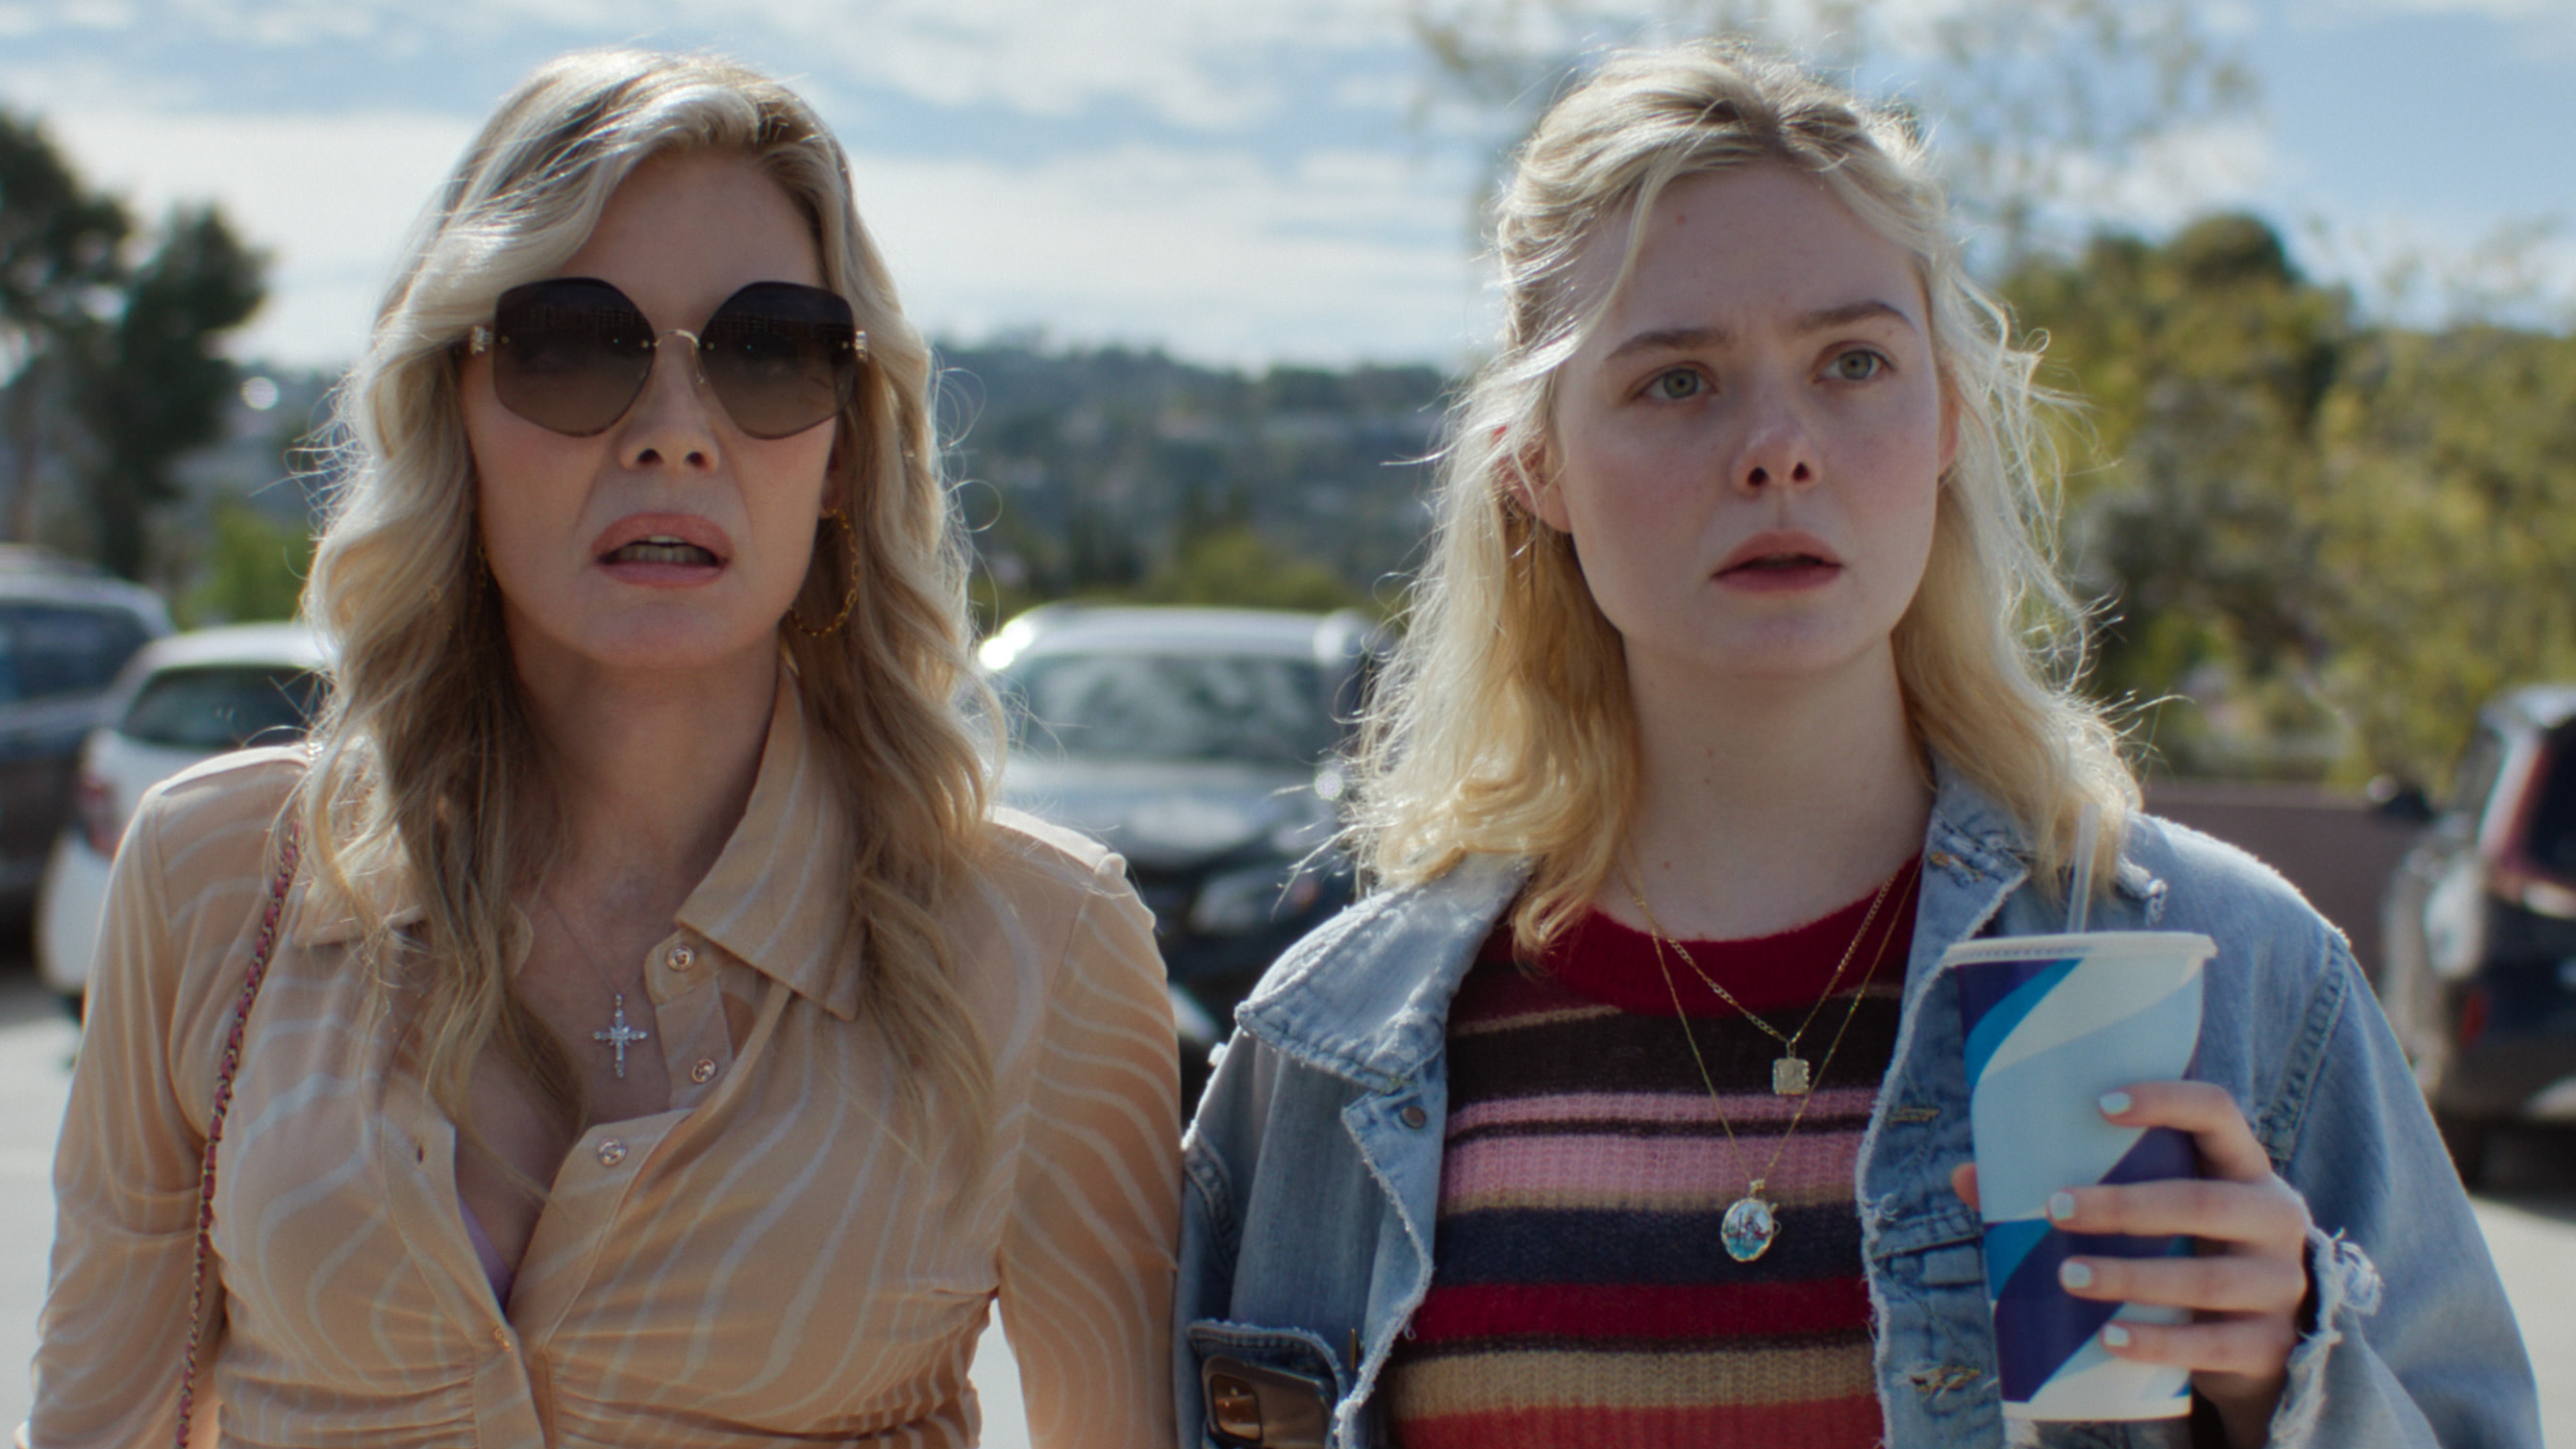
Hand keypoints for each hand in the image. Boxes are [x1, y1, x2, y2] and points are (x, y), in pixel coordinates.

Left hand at [1948, 1081, 2311, 1448]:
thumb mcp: (2156, 1213)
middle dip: (2125, 1205)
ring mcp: (2279, 1285)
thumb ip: (2076, 1188)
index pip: (2218, 1113)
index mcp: (2243, 1168)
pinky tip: (2109, 1338)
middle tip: (2055, 1208)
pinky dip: (2158, 1343)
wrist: (2263, 1338)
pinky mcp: (2269, 1346)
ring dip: (2131, 1277)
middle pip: (2204, 1202)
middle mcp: (2274, 1219)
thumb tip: (1965, 1176)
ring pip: (2205, 1280)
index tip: (2100, 1105)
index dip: (2167, 1101)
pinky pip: (2213, 1345)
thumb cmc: (2189, 1248)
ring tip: (2066, 1276)